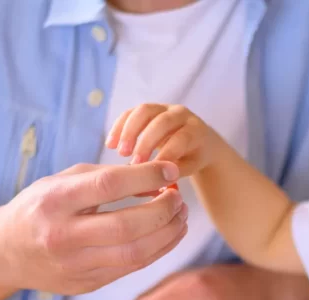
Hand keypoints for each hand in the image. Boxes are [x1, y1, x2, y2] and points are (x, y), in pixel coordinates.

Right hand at [0, 162, 188, 294]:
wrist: (4, 252)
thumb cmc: (39, 207)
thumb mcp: (60, 182)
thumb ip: (105, 177)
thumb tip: (156, 179)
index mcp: (54, 201)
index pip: (108, 186)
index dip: (145, 176)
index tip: (170, 170)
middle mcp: (62, 236)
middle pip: (127, 227)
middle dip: (162, 211)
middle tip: (179, 198)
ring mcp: (74, 265)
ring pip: (135, 253)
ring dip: (167, 234)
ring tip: (181, 216)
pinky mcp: (86, 285)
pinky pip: (132, 268)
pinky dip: (158, 250)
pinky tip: (169, 234)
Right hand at [105, 103, 221, 175]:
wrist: (198, 140)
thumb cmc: (192, 158)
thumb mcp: (189, 167)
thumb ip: (173, 172)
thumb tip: (153, 182)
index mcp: (195, 130)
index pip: (180, 139)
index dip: (165, 155)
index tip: (151, 174)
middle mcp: (181, 114)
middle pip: (162, 122)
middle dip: (145, 143)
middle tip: (133, 163)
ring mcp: (164, 108)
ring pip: (144, 111)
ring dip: (129, 131)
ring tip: (119, 153)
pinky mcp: (148, 109)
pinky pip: (131, 112)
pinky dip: (119, 127)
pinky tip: (110, 144)